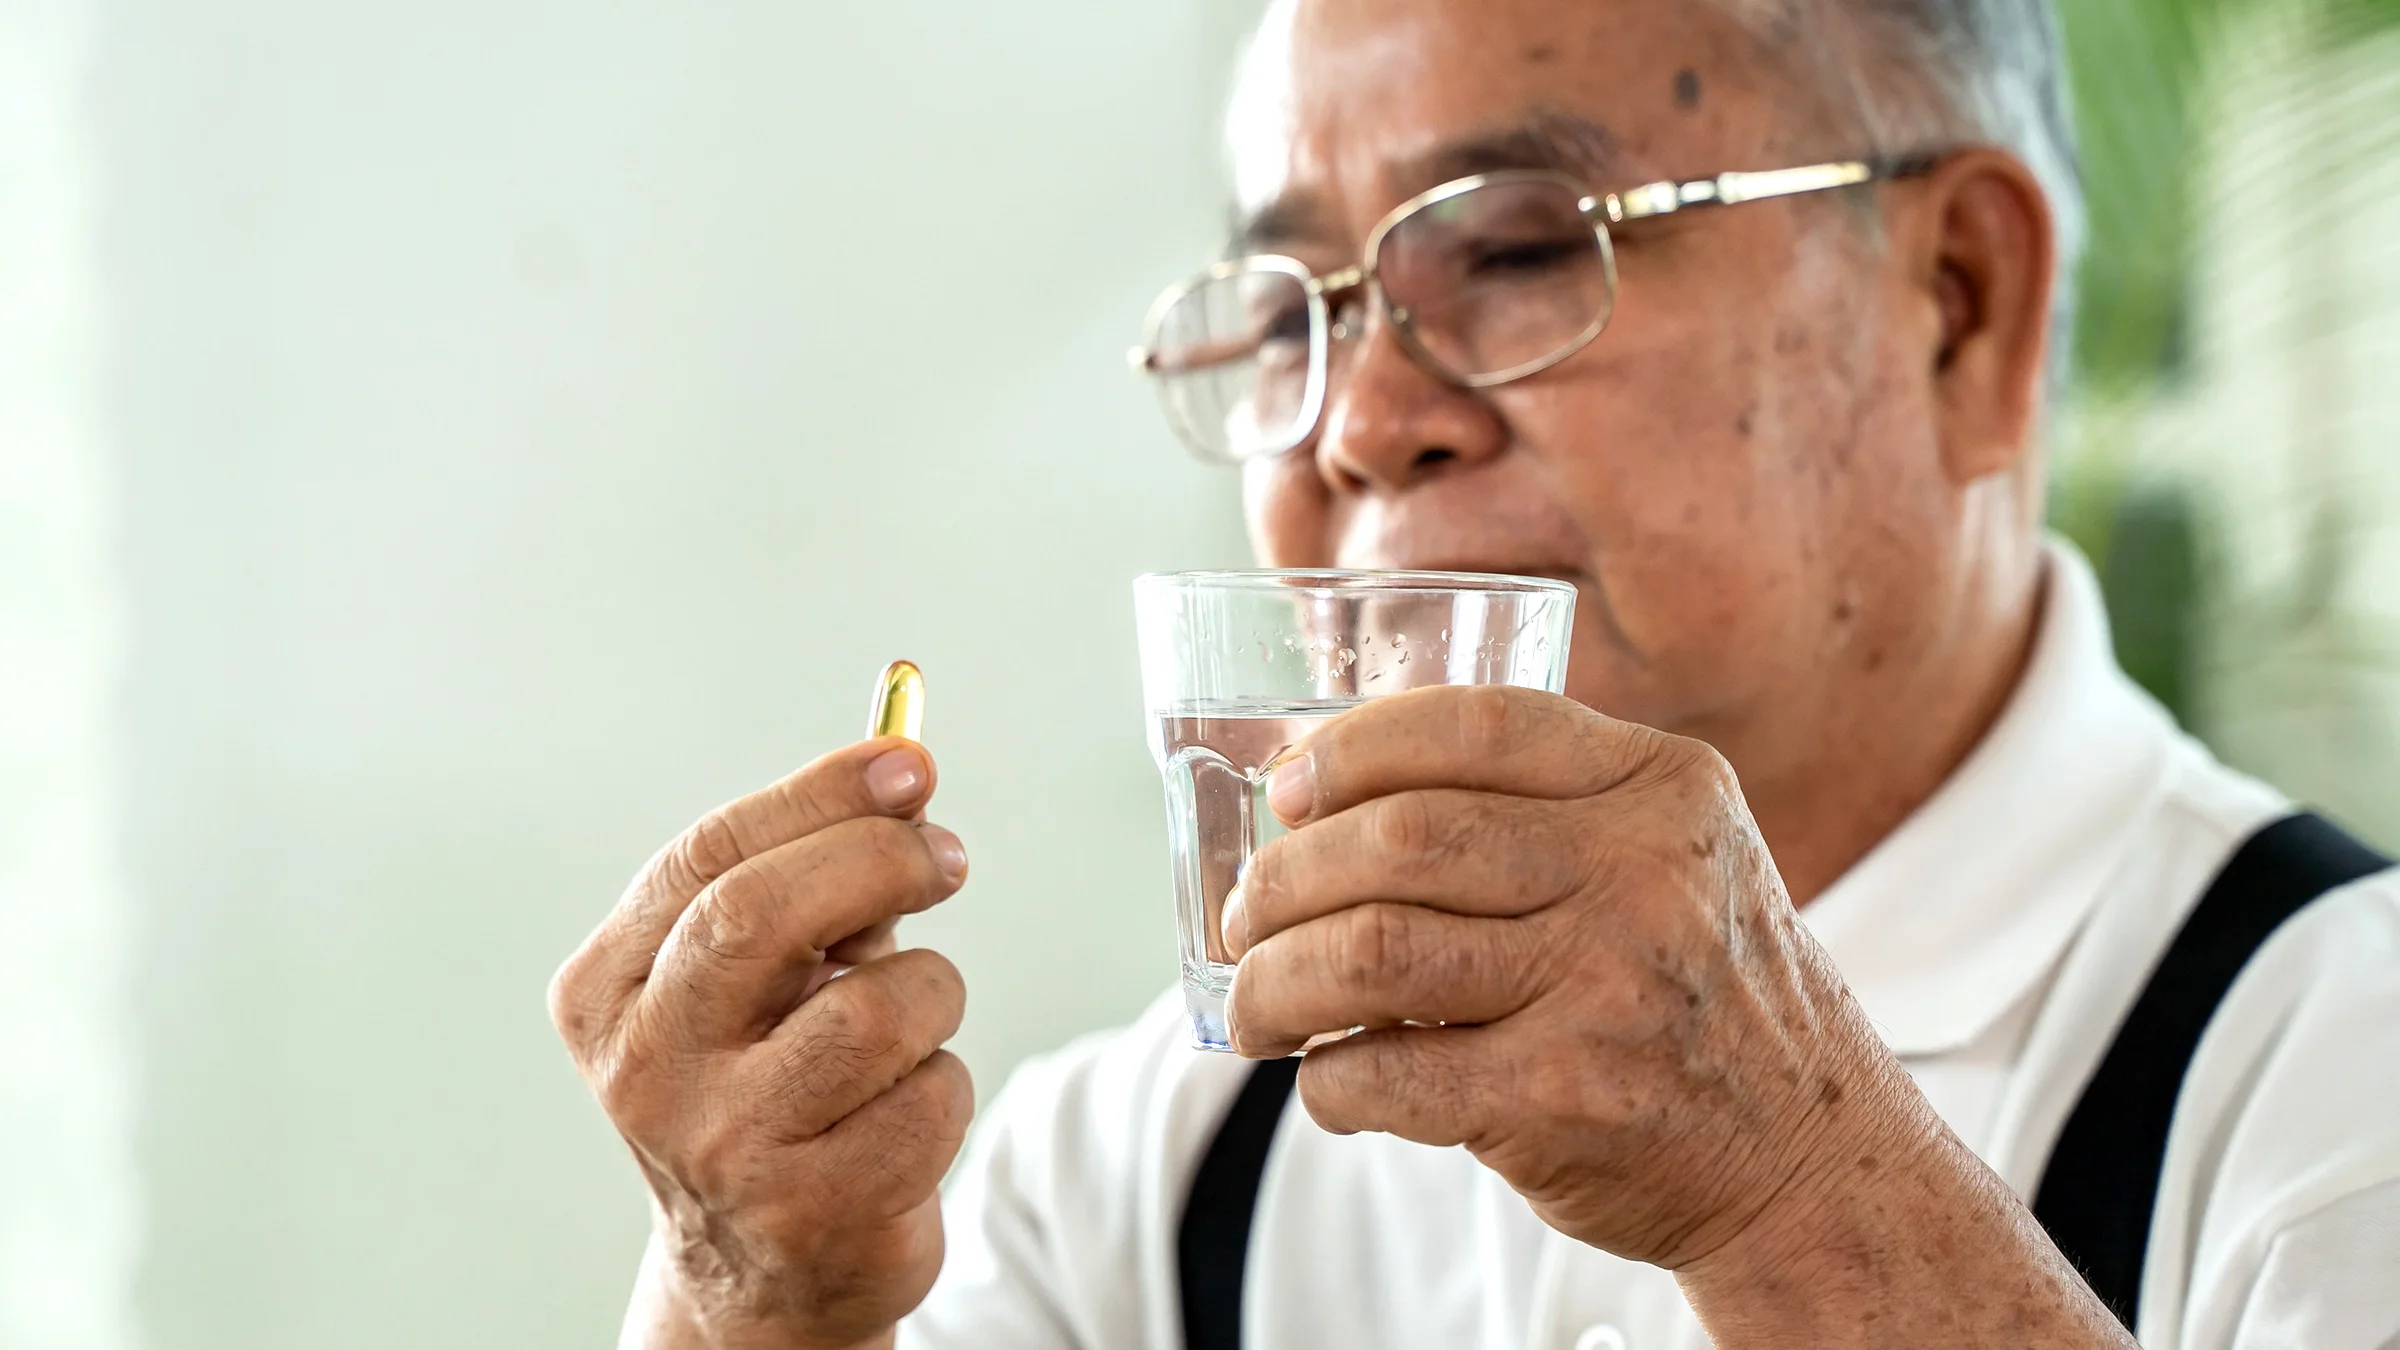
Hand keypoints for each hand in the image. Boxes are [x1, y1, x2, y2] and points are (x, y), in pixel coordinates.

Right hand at [549, 739, 973, 1349]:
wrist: (762, 1274)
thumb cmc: (775, 1086)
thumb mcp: (764, 977)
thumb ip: (817, 875)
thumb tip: (905, 772)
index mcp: (608, 991)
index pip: (711, 856)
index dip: (820, 794)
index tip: (909, 762)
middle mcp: (646, 1069)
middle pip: (761, 915)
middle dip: (877, 859)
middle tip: (946, 855)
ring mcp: (722, 1147)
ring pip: (875, 1008)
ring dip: (928, 994)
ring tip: (906, 1030)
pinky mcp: (811, 1211)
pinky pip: (930, 1096)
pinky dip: (944, 1086)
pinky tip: (901, 1115)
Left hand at [1220, 686, 2130, 1343]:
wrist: (1812, 1162)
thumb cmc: (1703, 998)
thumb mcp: (1672, 858)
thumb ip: (1548, 810)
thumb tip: (1326, 802)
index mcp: (1664, 788)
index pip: (1475, 725)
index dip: (1353, 747)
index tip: (1289, 789)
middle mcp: (1643, 875)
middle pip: (1400, 841)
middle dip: (1285, 878)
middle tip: (1248, 917)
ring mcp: (1607, 987)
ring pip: (1371, 953)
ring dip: (1274, 982)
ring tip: (1255, 1007)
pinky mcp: (1565, 1098)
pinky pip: (1387, 1073)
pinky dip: (1326, 1080)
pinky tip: (1328, 1082)